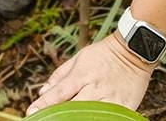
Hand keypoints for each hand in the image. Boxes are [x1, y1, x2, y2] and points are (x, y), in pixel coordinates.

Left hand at [26, 33, 154, 114]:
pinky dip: (100, 119)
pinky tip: (92, 119)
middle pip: (73, 108)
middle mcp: (95, 88)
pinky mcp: (124, 107)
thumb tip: (42, 92)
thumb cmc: (103, 55)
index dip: (44, 104)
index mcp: (82, 75)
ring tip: (67, 120)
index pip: (59, 92)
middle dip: (59, 116)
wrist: (134, 50)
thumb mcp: (79, 58)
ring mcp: (111, 99)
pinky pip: (110, 118)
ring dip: (78, 119)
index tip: (31, 112)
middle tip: (47, 120)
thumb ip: (60, 76)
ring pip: (91, 116)